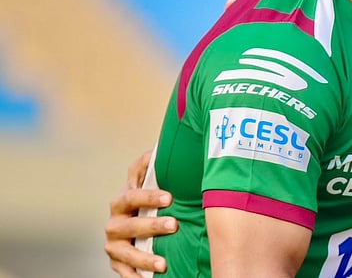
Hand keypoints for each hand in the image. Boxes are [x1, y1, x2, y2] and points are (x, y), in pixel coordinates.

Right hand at [105, 151, 176, 276]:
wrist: (144, 224)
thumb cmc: (155, 197)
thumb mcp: (152, 177)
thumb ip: (151, 163)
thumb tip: (160, 149)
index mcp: (123, 201)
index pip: (132, 196)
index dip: (149, 196)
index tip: (169, 197)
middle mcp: (115, 223)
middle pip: (128, 225)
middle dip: (150, 226)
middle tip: (174, 225)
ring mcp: (115, 245)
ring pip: (125, 253)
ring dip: (143, 258)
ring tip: (163, 263)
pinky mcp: (118, 263)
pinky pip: (124, 273)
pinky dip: (135, 277)